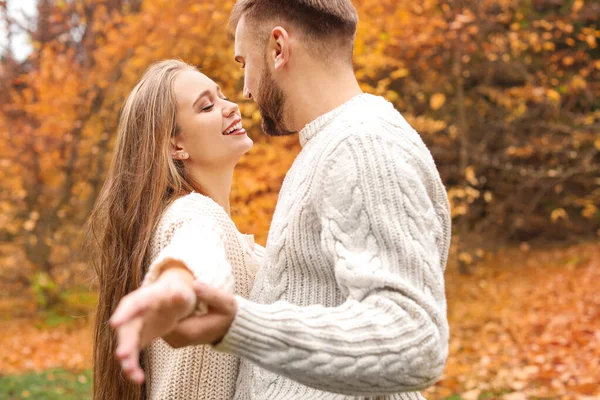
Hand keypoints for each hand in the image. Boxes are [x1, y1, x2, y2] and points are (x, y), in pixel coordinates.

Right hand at [109, 269, 195, 383]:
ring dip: (128, 358)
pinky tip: (138, 378)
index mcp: (147, 297)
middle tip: (122, 355)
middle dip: (124, 341)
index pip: (133, 303)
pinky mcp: (137, 339)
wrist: (177, 299)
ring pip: (127, 343)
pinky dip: (133, 366)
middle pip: (127, 327)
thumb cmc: (180, 294)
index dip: (124, 313)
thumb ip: (179, 295)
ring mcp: (135, 326)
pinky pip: (132, 354)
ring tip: (132, 372)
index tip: (115, 323)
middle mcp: (136, 313)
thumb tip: (178, 294)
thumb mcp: (183, 293)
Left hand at [163, 282, 236, 348]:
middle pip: (158, 322)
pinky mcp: (172, 338)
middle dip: (157, 306)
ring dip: (157, 309)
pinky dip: (160, 313)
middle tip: (158, 288)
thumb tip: (194, 285)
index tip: (162, 289)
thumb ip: (210, 294)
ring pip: (157, 323)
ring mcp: (173, 341)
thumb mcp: (226, 303)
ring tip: (159, 293)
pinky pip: (160, 324)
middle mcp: (178, 340)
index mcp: (189, 332)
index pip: (165, 318)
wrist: (228, 327)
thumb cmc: (227, 314)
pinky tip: (163, 301)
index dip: (162, 303)